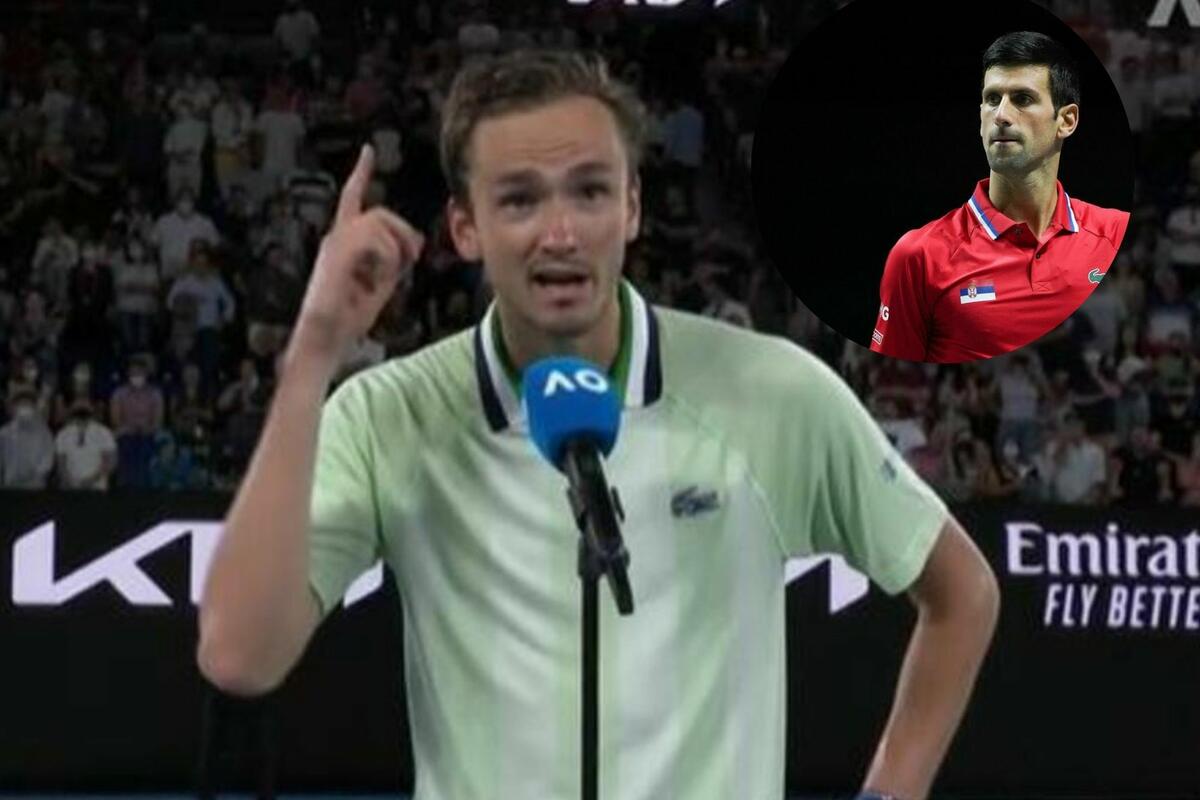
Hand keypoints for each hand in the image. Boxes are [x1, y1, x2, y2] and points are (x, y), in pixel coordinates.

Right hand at [291, 144, 423, 362]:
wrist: (325, 335)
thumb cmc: (350, 315)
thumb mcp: (382, 281)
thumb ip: (396, 258)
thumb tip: (416, 242)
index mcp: (344, 239)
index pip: (352, 197)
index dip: (361, 172)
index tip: (368, 150)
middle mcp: (337, 234)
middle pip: (381, 212)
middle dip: (404, 233)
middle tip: (412, 260)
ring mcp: (336, 241)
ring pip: (381, 223)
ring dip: (396, 250)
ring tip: (387, 277)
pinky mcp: (339, 251)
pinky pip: (377, 240)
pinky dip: (386, 261)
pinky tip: (374, 280)